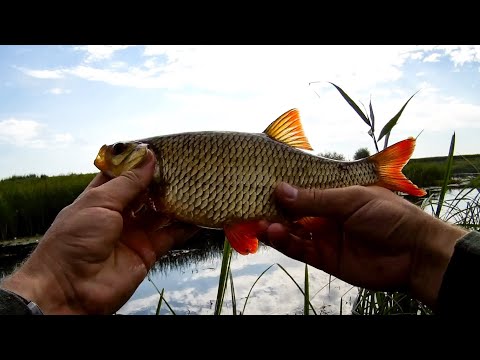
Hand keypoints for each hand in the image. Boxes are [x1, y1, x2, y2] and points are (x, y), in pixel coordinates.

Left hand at [1, 150, 197, 313]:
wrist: (69, 291)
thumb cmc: (73, 241)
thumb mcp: (99, 203)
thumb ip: (127, 182)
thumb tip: (148, 156)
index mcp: (102, 196)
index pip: (125, 173)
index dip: (142, 161)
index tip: (164, 148)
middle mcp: (120, 213)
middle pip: (147, 192)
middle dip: (164, 180)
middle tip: (186, 166)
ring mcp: (135, 232)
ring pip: (162, 212)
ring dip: (178, 201)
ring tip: (197, 186)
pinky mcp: (148, 252)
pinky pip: (171, 236)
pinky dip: (185, 227)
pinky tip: (199, 216)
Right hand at [261, 183, 467, 309]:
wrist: (416, 253)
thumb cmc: (390, 215)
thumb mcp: (351, 199)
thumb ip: (315, 198)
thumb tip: (280, 189)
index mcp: (335, 194)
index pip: (303, 190)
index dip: (284, 190)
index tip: (263, 185)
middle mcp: (327, 215)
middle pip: (294, 212)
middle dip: (275, 210)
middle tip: (255, 206)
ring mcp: (325, 237)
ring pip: (293, 231)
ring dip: (277, 227)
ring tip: (263, 222)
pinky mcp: (326, 259)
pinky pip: (301, 250)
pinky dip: (287, 243)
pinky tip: (276, 234)